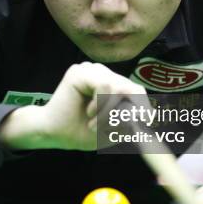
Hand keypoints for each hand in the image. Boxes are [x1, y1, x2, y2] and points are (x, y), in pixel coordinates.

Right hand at [0, 62, 146, 150]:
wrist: (53, 133)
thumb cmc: (81, 132)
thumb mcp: (112, 129)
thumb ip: (129, 122)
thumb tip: (149, 117)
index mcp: (112, 85)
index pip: (136, 90)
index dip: (144, 105)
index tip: (147, 121)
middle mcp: (103, 74)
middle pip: (131, 87)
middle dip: (125, 111)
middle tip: (113, 127)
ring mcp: (92, 70)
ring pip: (118, 86)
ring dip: (109, 111)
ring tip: (94, 123)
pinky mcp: (80, 72)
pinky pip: (105, 85)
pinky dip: (100, 103)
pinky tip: (88, 112)